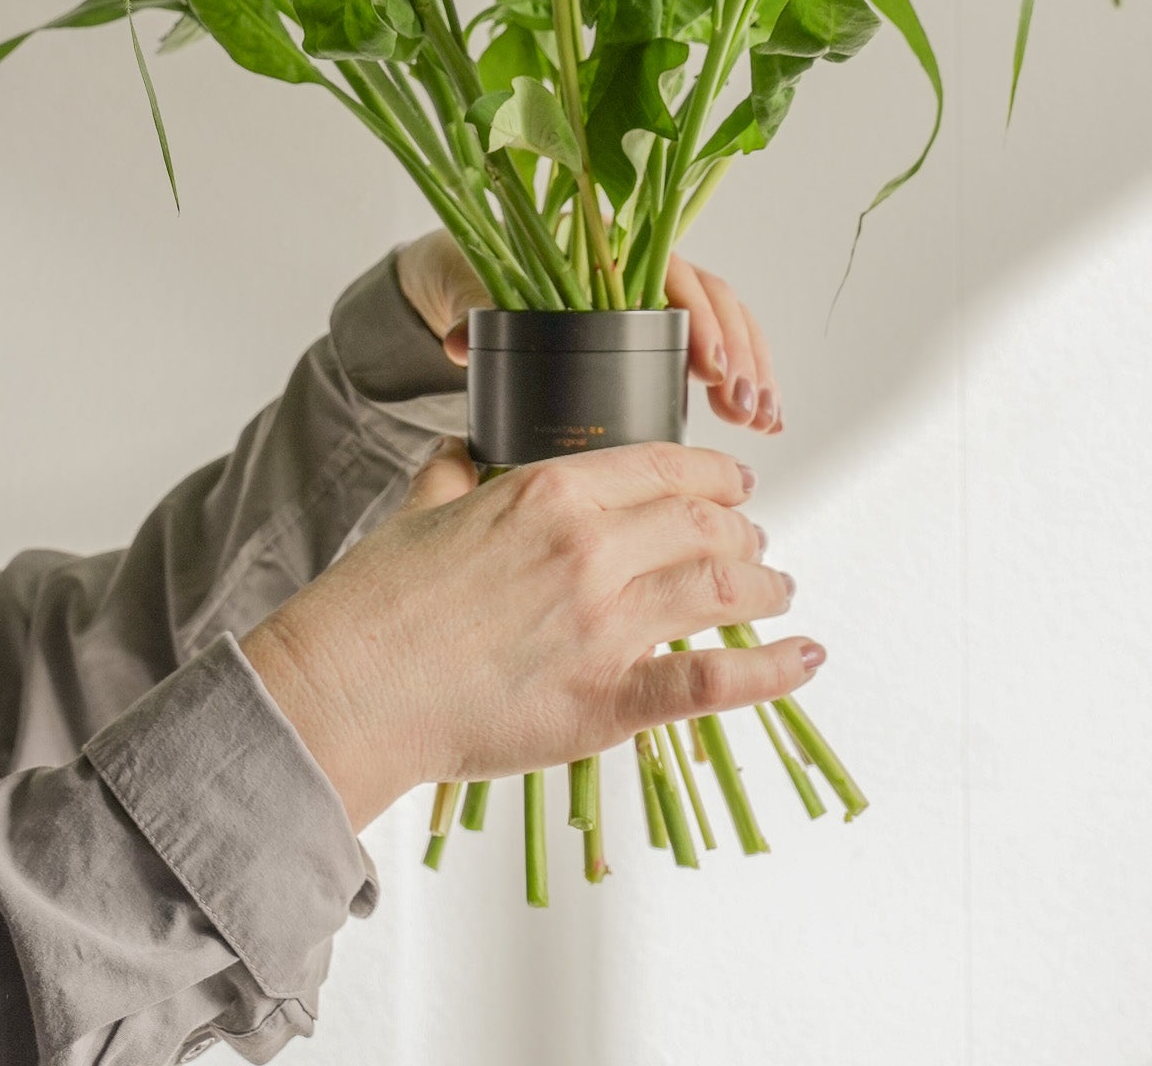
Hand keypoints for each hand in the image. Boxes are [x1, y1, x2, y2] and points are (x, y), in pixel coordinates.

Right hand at [239, 440, 821, 829]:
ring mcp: (603, 624)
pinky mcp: (607, 701)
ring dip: (763, 585)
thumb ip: (456, 471)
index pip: (664, 465)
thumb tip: (464, 451)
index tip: (734, 482)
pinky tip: (804, 656)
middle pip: (702, 523)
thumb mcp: (421, 506)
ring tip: (780, 589)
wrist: (348, 688)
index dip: (714, 472)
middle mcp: (590, 548)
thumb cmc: (376, 601)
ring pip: (720, 589)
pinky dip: (770, 669)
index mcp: (550, 492)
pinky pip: (711, 680)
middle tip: (756, 540)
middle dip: (742, 530)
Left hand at [397, 229, 782, 432]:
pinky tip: (759, 416)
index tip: (709, 369)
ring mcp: (662, 298)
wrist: (472, 274)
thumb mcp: (477, 290)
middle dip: (739, 356)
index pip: (675, 275)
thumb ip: (476, 314)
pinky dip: (744, 379)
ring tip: (761, 420)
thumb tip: (462, 340)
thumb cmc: (477, 274)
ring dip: (752, 371)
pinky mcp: (666, 330)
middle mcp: (646, 266)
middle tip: (744, 409)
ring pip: (729, 323)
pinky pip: (720, 347)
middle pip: (716, 300)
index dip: (700, 320)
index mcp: (609, 248)